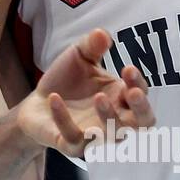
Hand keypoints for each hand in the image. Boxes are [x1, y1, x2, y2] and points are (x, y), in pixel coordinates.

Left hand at [17, 29, 153, 156]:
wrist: (36, 103)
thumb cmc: (67, 81)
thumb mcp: (78, 58)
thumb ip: (91, 46)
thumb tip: (103, 33)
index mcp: (120, 97)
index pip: (140, 95)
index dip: (138, 84)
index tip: (127, 69)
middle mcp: (114, 120)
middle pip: (142, 123)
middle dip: (142, 109)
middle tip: (133, 93)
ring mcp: (95, 136)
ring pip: (113, 136)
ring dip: (109, 117)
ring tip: (98, 97)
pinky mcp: (72, 145)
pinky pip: (73, 137)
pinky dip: (64, 118)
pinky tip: (55, 98)